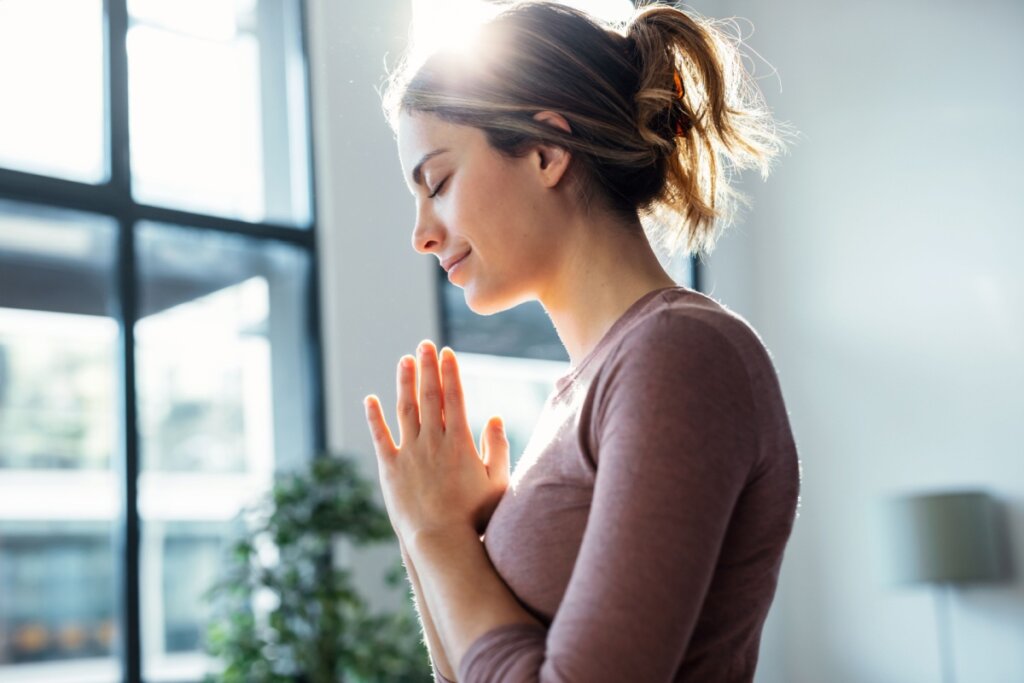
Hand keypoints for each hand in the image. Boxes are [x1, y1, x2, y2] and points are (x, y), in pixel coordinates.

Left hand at [363, 341, 510, 541]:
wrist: (441, 540)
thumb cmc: (475, 516)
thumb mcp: (498, 481)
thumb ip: (498, 448)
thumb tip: (497, 417)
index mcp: (460, 441)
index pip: (454, 396)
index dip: (450, 372)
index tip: (447, 352)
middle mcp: (433, 440)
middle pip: (429, 395)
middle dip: (427, 367)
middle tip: (425, 344)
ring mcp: (409, 453)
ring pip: (405, 409)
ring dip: (404, 382)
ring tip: (404, 360)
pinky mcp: (390, 469)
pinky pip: (380, 437)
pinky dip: (374, 417)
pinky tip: (370, 399)